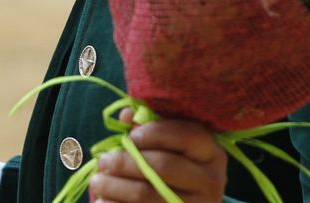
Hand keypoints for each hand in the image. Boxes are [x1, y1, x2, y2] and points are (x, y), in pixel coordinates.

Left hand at [89, 119, 226, 202]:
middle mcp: (211, 181)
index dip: (155, 133)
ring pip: (148, 195)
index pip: (187, 135)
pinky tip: (103, 201)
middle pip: (164, 166)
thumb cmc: (177, 168)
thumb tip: (127, 115)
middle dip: (126, 162)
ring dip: (115, 187)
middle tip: (103, 161)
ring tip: (98, 180)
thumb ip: (151, 128)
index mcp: (211, 153)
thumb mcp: (173, 147)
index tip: (130, 137)